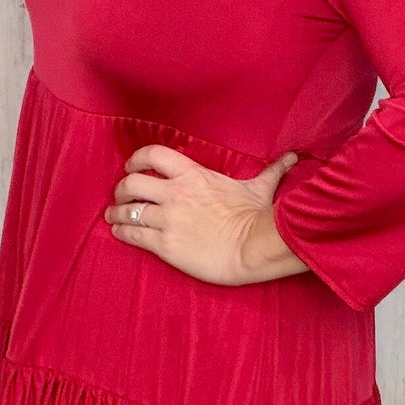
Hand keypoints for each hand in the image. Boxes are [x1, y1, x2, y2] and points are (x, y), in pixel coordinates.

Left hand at [105, 142, 305, 286]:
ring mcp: (168, 219)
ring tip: (113, 216)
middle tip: (121, 195)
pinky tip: (119, 232)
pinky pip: (133, 233)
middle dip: (122, 189)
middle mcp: (175, 194)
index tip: (133, 166)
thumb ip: (271, 171)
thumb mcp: (260, 188)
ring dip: (117, 212)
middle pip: (132, 183)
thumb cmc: (256, 218)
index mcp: (193, 176)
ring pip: (128, 210)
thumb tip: (291, 158)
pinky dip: (122, 231)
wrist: (253, 248)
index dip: (137, 159)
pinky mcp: (165, 244)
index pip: (153, 156)